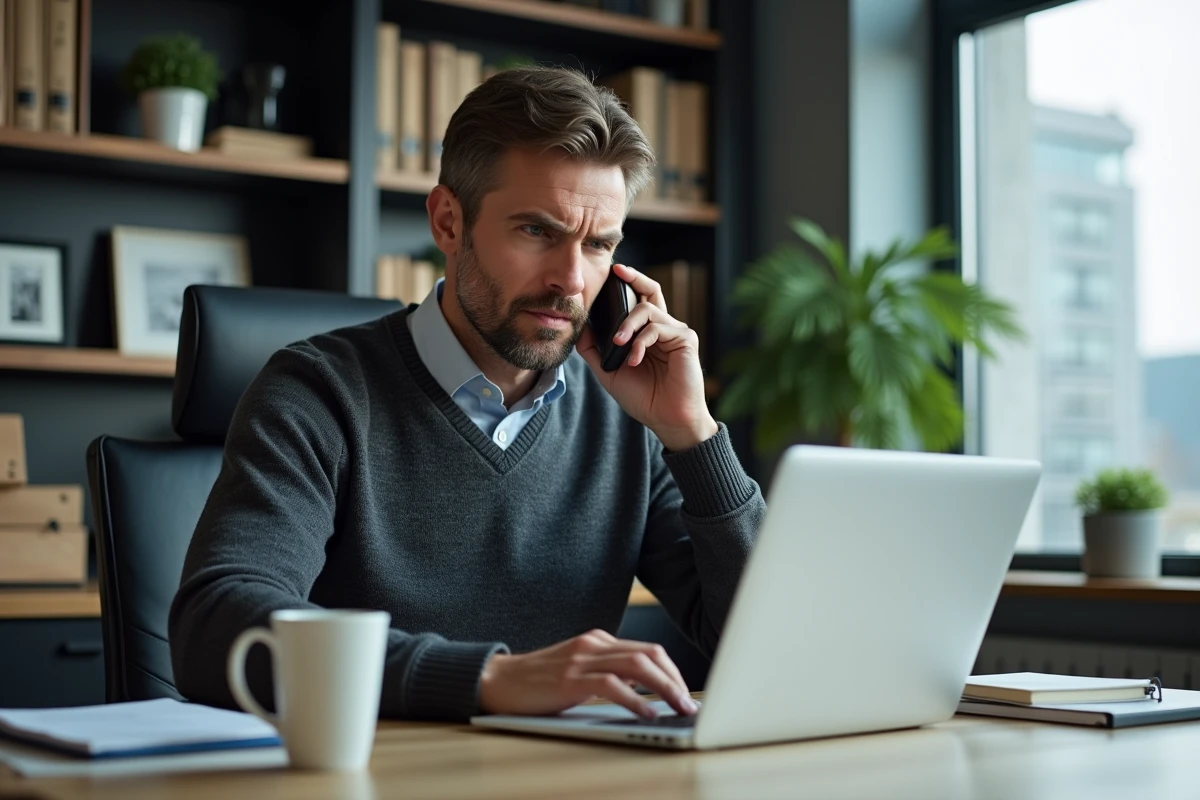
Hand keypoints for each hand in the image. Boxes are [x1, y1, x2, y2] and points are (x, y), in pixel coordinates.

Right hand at [478, 629, 699, 717]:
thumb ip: (607, 675)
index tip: (686, 694)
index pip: (648, 651)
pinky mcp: (570, 678)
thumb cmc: (538, 682)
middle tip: (690, 704)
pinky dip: (636, 700)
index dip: (673, 672)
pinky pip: (612, 686)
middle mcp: (594, 644)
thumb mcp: (578, 672)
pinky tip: (649, 714)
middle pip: (650, 655)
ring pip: (637, 666)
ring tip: (679, 709)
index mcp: (599, 640)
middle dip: (676, 680)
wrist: (497, 681)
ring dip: (665, 689)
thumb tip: (647, 695)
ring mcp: (582, 659)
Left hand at [576, 263, 717, 451]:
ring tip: (618, 344)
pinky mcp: (686, 340)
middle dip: (634, 278)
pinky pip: (658, 328)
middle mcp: (664, 328)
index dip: (626, 285)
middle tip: (617, 272)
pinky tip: (634, 360)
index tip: (610, 274)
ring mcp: (676, 332)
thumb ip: (594, 350)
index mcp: (647, 333)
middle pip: (651, 290)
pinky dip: (641, 342)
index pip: (638, 300)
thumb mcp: (609, 371)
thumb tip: (579, 327)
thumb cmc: (643, 398)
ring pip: (648, 310)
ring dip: (627, 325)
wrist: (667, 419)